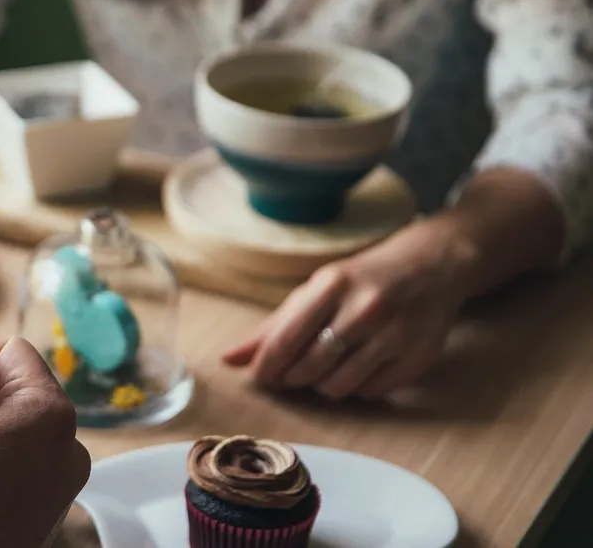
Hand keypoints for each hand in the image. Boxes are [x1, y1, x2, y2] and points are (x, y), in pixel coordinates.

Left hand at [223, 218, 480, 399]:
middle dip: (293, 377)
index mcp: (333, 285)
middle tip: (293, 372)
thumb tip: (228, 360)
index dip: (266, 366)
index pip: (286, 339)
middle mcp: (366, 309)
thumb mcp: (316, 290)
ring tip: (325, 368)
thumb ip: (273, 327)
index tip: (259, 378)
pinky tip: (357, 368)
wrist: (431, 267)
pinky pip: (370, 393)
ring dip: (323, 386)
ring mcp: (396, 335)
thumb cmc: (360, 280)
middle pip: (310, 367)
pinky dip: (356, 388)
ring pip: (339, 386)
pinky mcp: (417, 359)